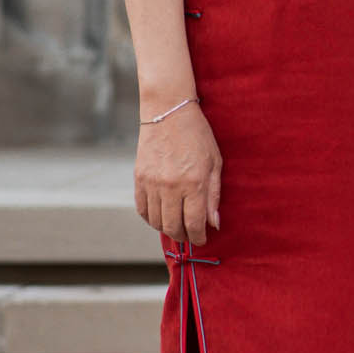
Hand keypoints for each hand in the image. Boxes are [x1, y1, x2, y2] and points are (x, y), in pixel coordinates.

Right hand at [135, 102, 221, 244]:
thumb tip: (214, 223)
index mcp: (194, 182)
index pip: (194, 223)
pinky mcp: (139, 179)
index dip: (198, 237)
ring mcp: (152, 183)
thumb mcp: (215, 163)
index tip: (202, 240)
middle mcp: (171, 186)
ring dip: (167, 229)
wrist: (168, 112)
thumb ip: (214, 195)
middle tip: (190, 235)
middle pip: (173, 227)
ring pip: (156, 221)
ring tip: (177, 225)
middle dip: (183, 236)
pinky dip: (151, 218)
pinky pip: (142, 209)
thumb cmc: (197, 136)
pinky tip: (161, 216)